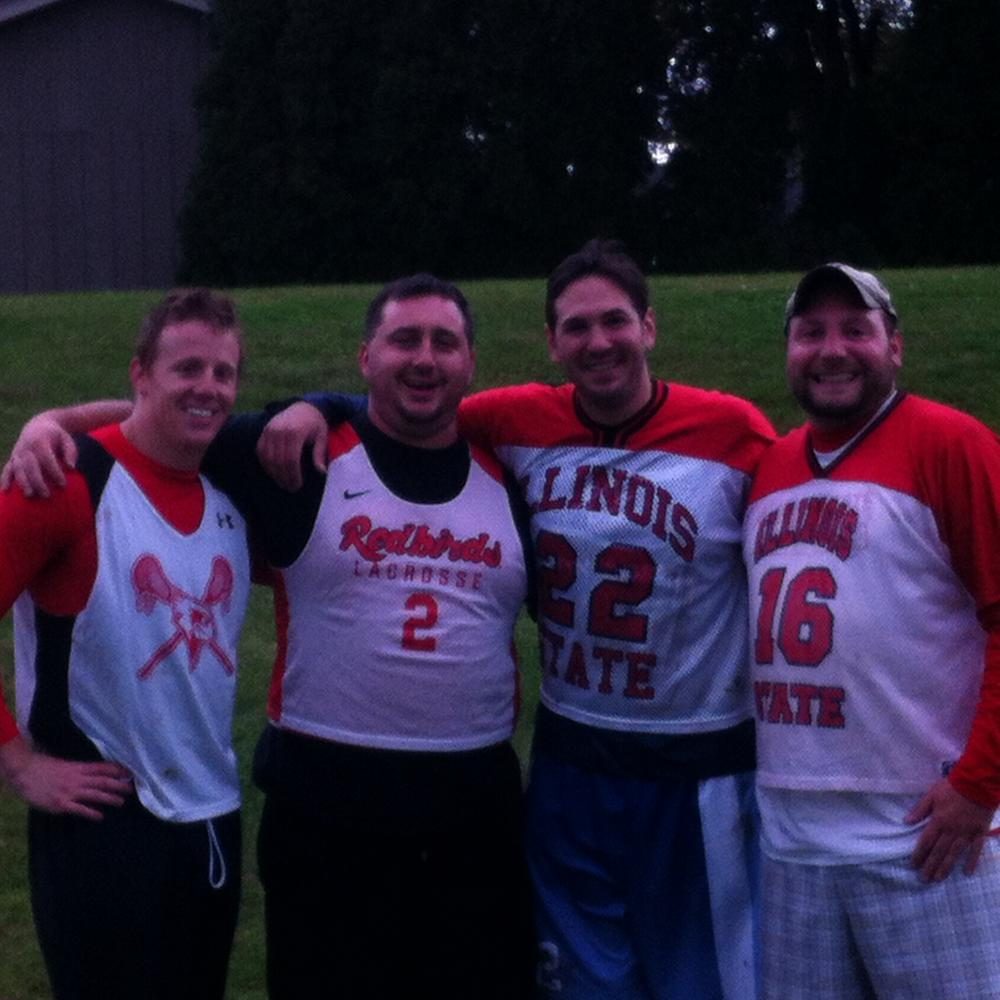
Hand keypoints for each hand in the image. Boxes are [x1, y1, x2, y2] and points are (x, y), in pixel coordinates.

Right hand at [0, 415, 77, 497]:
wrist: (38, 425)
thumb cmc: (57, 436)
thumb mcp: (66, 439)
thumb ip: (70, 452)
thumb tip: (71, 467)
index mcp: (40, 442)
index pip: (47, 459)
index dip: (55, 472)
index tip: (63, 485)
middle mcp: (26, 448)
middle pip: (30, 466)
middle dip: (38, 481)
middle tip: (47, 495)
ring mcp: (17, 453)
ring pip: (17, 469)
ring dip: (23, 483)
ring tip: (30, 495)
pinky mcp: (12, 458)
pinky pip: (7, 469)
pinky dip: (5, 479)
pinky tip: (5, 490)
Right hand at [0, 736, 132, 819]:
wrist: (24, 771)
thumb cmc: (43, 767)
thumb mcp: (65, 764)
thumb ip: (79, 769)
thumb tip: (93, 773)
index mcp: (78, 767)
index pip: (103, 768)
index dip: (117, 770)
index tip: (130, 773)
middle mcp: (77, 778)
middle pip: (103, 781)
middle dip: (118, 785)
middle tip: (132, 788)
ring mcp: (70, 791)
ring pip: (95, 794)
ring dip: (109, 798)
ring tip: (122, 802)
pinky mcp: (61, 803)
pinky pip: (79, 809)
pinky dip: (90, 813)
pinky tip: (100, 817)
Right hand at [256, 402, 328, 491]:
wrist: (304, 406)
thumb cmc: (315, 424)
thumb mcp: (322, 437)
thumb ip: (319, 454)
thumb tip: (321, 472)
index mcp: (295, 432)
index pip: (290, 459)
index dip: (293, 475)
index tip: (297, 485)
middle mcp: (279, 430)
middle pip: (278, 460)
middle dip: (284, 477)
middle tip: (290, 488)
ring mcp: (269, 430)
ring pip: (267, 457)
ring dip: (274, 473)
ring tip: (283, 482)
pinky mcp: (264, 431)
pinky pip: (261, 451)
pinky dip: (266, 463)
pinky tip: (274, 472)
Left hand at [907, 778, 994, 880]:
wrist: (977, 784)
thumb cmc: (952, 788)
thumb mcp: (931, 795)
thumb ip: (920, 810)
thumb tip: (906, 821)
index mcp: (938, 821)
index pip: (926, 842)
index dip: (919, 854)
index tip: (912, 865)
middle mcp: (951, 831)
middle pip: (939, 852)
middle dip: (930, 866)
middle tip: (924, 879)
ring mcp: (967, 834)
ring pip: (954, 855)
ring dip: (946, 868)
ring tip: (938, 879)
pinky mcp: (979, 834)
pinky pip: (975, 851)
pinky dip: (972, 862)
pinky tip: (967, 873)